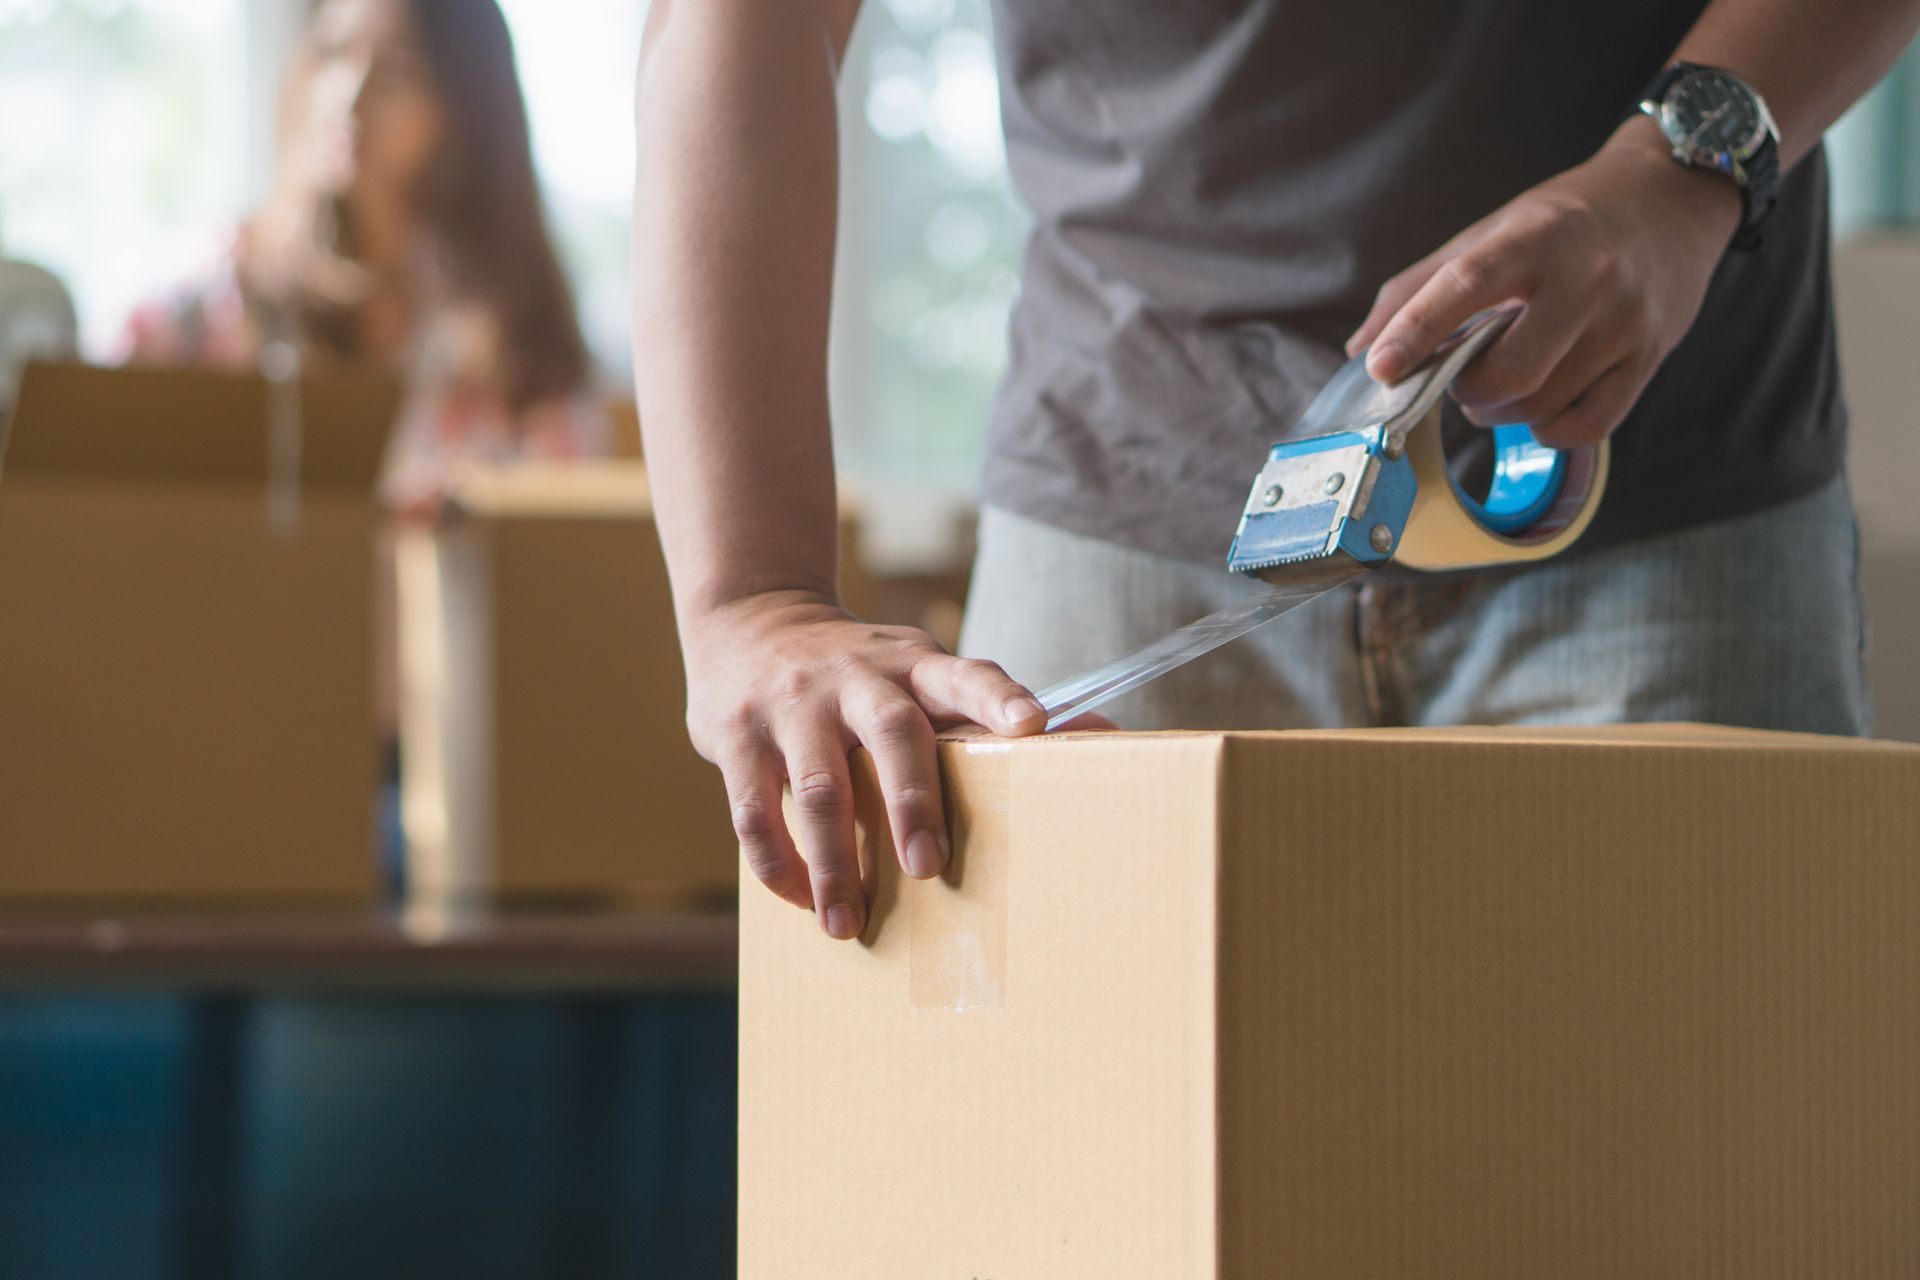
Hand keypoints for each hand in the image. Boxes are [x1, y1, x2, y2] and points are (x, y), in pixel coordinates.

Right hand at [684, 589, 1047, 938]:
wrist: (750, 616)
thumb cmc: (858, 668)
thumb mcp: (916, 666)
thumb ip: (979, 707)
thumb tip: (1099, 733)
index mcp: (912, 665)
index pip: (965, 674)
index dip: (999, 698)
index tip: (1031, 726)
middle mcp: (856, 678)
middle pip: (892, 735)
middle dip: (912, 803)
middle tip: (929, 868)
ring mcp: (793, 704)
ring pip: (818, 787)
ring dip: (835, 862)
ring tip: (847, 922)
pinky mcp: (737, 733)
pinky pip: (753, 809)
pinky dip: (778, 862)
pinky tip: (798, 898)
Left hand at [1345, 118, 1742, 447]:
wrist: (1671, 197)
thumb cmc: (1566, 220)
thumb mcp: (1491, 232)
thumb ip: (1420, 287)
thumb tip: (1360, 351)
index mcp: (1533, 238)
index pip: (1466, 285)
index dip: (1417, 330)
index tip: (1380, 366)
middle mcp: (1586, 278)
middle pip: (1509, 373)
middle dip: (1467, 390)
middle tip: (1461, 376)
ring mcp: (1623, 322)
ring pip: (1543, 404)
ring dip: (1503, 412)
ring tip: (1501, 383)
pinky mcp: (1649, 358)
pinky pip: (1587, 426)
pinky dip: (1549, 431)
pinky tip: (1541, 406)